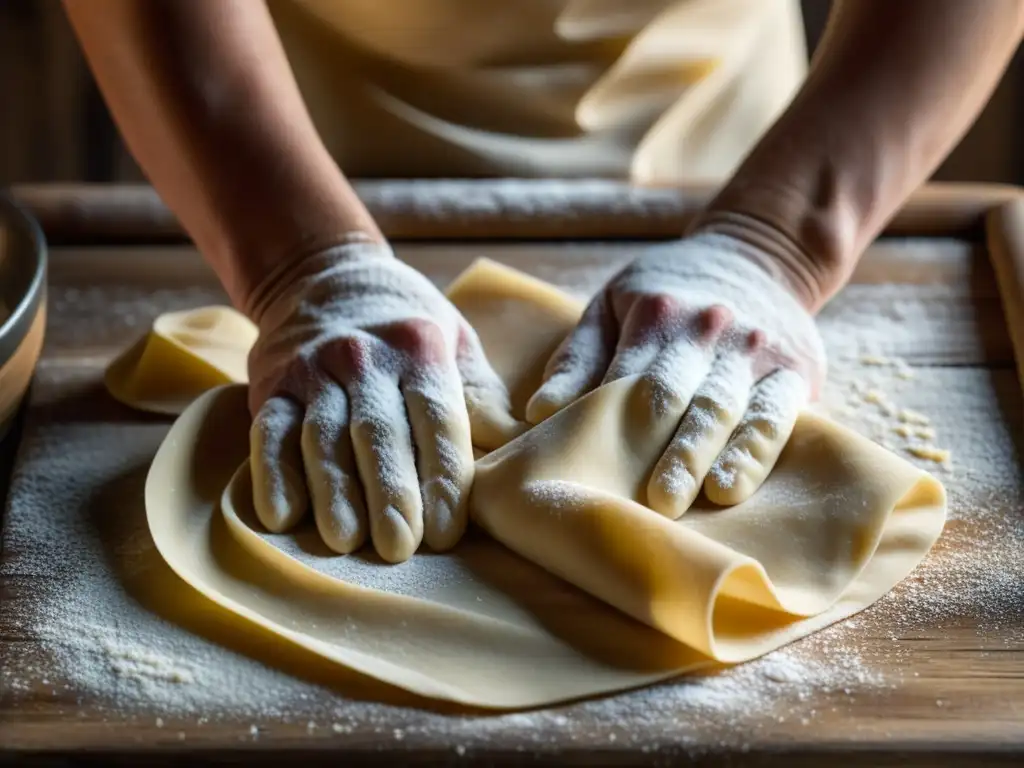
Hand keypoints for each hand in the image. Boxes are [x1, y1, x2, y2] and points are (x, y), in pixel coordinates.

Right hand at [246, 238, 520, 562]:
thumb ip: (480, 395)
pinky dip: (272, 473)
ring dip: (333, 490)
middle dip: (390, 492)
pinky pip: (270, 432)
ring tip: (346, 542)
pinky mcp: (272, 385)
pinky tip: (282, 516)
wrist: (323, 274)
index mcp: (420, 348)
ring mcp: (313, 371)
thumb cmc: (405, 325)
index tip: (446, 532)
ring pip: (324, 436)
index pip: (436, 418)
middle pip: (379, 433)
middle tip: (399, 548)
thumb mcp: (455, 341)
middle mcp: (365, 358)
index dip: (442, 475)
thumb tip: (521, 442)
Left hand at [526, 233, 825, 514]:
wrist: (759, 253)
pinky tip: (736, 487)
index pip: (630, 379)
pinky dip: (756, 452)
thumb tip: (539, 413)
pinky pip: (776, 416)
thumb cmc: (666, 290)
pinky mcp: (794, 371)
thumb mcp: (612, 305)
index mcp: (658, 314)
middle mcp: (710, 330)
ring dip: (715, 455)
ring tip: (705, 498)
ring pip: (730, 408)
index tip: (594, 471)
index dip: (613, 425)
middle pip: (683, 396)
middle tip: (657, 502)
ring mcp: (755, 351)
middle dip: (672, 450)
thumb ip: (577, 359)